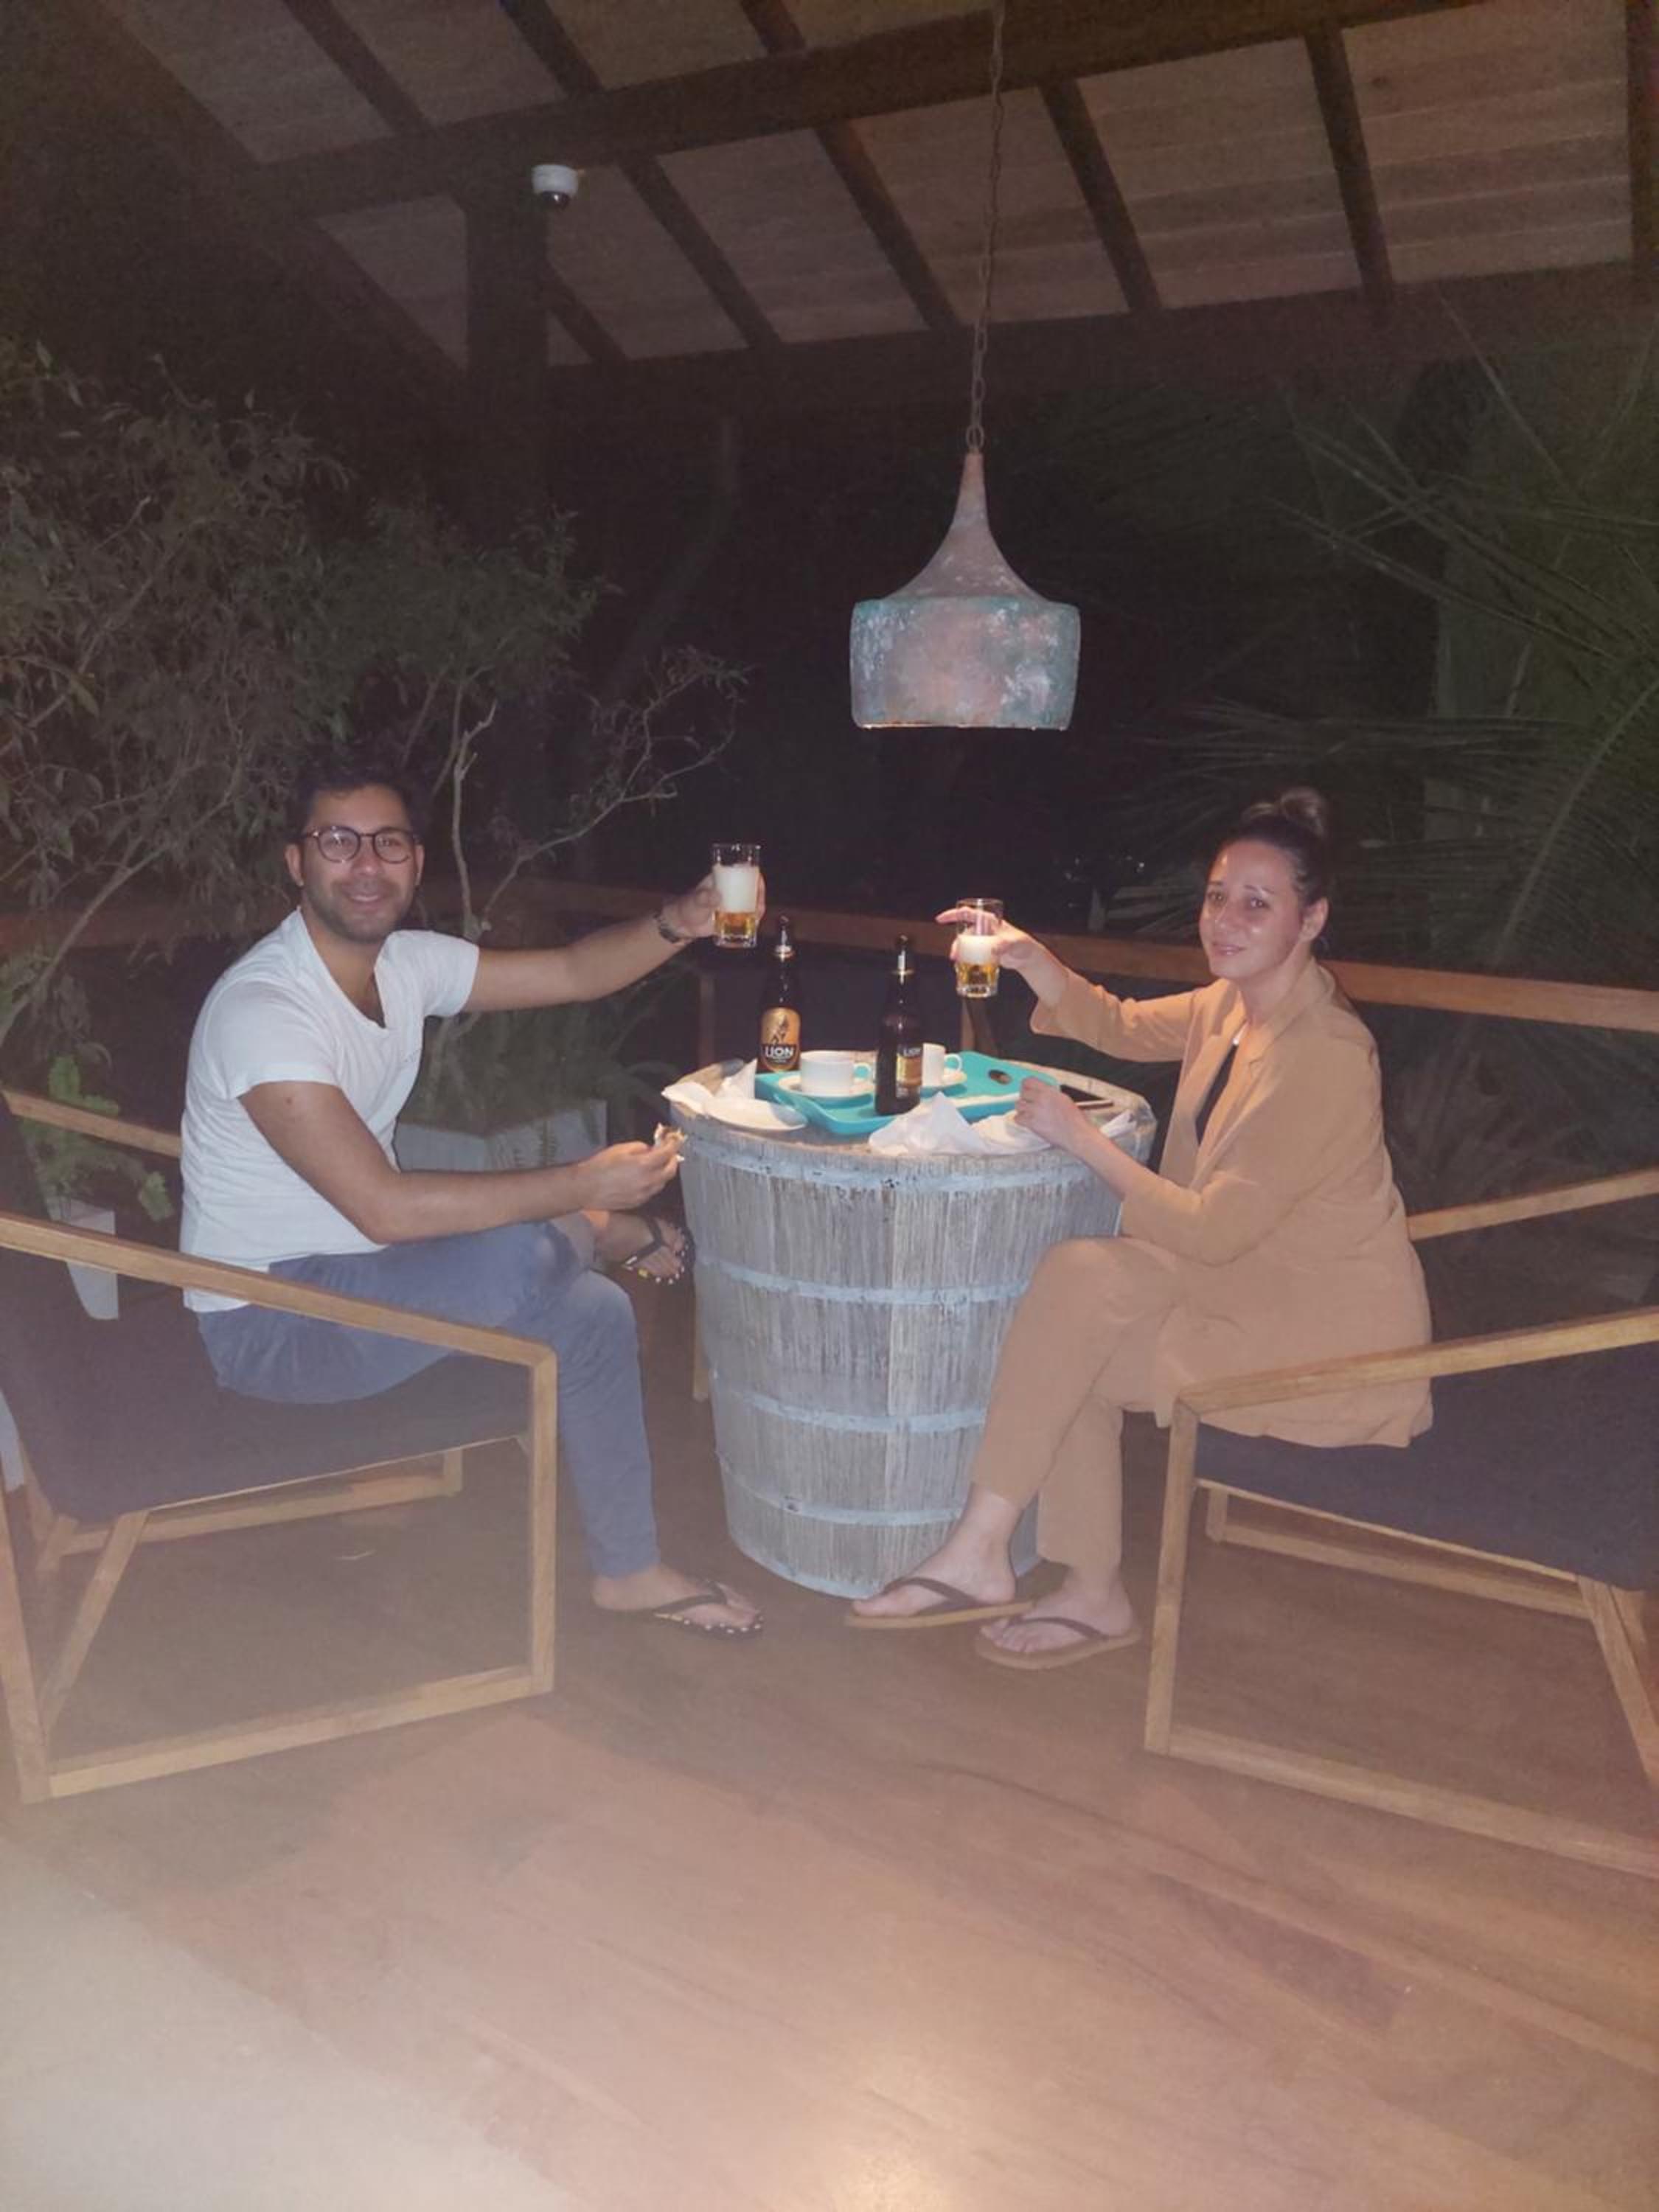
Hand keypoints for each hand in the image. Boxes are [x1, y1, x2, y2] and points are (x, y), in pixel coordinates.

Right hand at [576, 1138, 681, 1210]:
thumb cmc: (600, 1165)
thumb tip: (651, 1150)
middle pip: (670, 1171)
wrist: (586, 1188)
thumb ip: (640, 1148)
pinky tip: (647, 1178)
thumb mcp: (620, 1149)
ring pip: (663, 1183)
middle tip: (670, 1152)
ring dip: (664, 1172)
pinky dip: (654, 1183)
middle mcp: (648, 1181)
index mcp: (644, 1165)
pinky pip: (652, 1191)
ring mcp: (644, 1194)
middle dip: (673, 1160)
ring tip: (659, 1165)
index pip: (667, 1153)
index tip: (675, 1140)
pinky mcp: (638, 1202)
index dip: (674, 1145)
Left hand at [663, 871, 767, 942]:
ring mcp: (732, 905)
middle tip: (760, 900)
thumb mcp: (696, 900)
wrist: (684, 924)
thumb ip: (705, 898)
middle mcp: (730, 892)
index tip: (758, 877)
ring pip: (750, 903)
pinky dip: (752, 920)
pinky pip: (746, 918)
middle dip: (758, 893)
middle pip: (750, 888)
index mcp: (722, 881)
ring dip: (758, 907)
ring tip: (758, 913)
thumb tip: (716, 896)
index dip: (752, 873)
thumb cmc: (689, 906)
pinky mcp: (732, 918)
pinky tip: (755, 922)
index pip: (740, 873)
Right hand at [934, 908, 1063, 994]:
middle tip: (954, 954)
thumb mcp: (1014, 943)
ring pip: (966, 944)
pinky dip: (966, 959)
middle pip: (964, 932)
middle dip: (957, 942)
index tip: (940, 919)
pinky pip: (971, 954)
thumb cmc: (1023, 944)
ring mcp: (984, 941)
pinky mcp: (985, 952)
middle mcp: (984, 929)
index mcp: (989, 921)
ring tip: (958, 962)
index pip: (968, 913)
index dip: (953, 915)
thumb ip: (1004, 945)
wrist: (1027, 957)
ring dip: (960, 952)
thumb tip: (993, 950)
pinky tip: (963, 966)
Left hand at [1011, 1077, 1096, 1156]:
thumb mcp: (1064, 1099)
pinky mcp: (1032, 1123)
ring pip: (1018, 1105)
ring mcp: (1036, 1111)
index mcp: (1050, 1091)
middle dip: (1025, 1098)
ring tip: (1029, 1113)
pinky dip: (1021, 1120)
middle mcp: (1042, 1099)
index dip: (1026, 1086)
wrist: (1076, 1133)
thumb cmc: (1074, 1119)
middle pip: (1022, 1093)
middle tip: (1029, 1103)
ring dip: (1022, 1109)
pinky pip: (1018, 1118)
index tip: (1026, 1089)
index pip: (1029, 1081)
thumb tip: (1042, 1092)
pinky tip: (1028, 1121)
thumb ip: (1051, 1094)